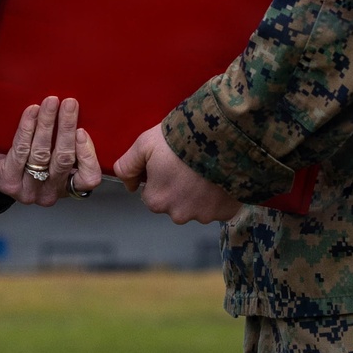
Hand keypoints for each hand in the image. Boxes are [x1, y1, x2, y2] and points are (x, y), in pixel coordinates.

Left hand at [0, 95, 101, 204]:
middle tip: (69, 104)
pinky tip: (31, 112)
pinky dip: (27, 128)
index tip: (82, 131)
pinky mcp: (9, 181)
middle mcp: (50, 192)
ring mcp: (28, 189)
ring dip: (47, 123)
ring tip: (50, 103)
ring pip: (41, 153)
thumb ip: (66, 139)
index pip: (88, 178)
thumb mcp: (53, 152)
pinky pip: (21, 150)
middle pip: (63, 159)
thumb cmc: (28, 157)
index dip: (88, 156)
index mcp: (68, 185)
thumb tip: (76, 109)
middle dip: (67, 127)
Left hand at [114, 124, 240, 223]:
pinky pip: (219, 207)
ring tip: (205, 167)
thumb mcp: (144, 144)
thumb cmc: (180, 140)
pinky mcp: (225, 212)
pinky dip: (219, 195)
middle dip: (179, 188)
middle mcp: (178, 214)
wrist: (220, 137)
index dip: (159, 177)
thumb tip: (127, 183)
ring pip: (197, 205)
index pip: (152, 194)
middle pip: (174, 203)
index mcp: (156, 200)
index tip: (170, 163)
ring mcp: (204, 215)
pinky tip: (219, 176)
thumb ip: (127, 166)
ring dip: (200, 192)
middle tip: (188, 164)